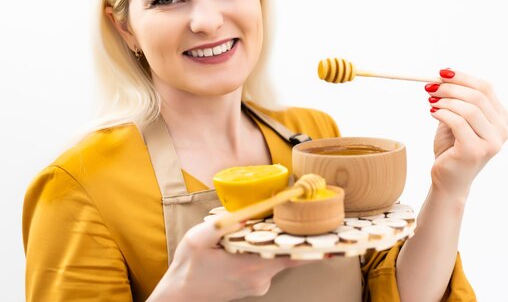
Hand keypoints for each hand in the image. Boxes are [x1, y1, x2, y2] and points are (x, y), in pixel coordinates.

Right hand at [152, 219, 310, 301]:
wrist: (180, 297)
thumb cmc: (187, 268)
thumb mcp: (198, 239)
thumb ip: (222, 225)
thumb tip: (247, 214)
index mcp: (250, 266)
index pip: (293, 256)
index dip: (312, 243)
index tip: (327, 230)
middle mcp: (260, 279)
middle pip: (290, 255)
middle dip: (298, 236)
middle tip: (308, 215)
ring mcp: (258, 284)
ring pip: (279, 259)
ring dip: (280, 242)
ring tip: (282, 221)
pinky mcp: (254, 285)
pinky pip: (269, 264)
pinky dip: (269, 250)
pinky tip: (262, 237)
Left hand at [425, 69, 507, 200]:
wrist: (448, 179)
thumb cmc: (452, 148)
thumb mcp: (455, 119)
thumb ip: (456, 100)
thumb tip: (445, 74)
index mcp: (500, 119)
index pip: (486, 88)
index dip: (463, 77)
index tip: (442, 72)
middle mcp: (501, 130)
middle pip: (478, 96)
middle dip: (451, 88)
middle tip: (430, 86)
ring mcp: (491, 142)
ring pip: (469, 109)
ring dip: (445, 100)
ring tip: (430, 100)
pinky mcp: (475, 151)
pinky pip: (458, 123)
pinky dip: (442, 113)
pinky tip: (432, 112)